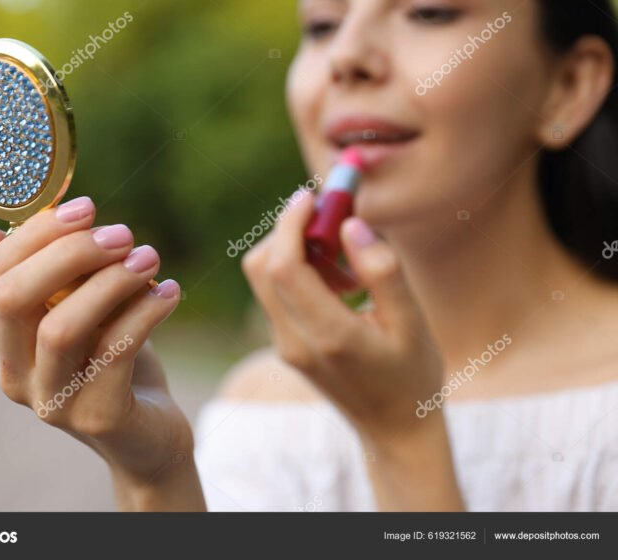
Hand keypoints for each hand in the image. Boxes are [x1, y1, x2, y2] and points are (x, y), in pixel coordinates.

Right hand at [0, 197, 202, 508]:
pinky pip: (117, 351)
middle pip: (14, 299)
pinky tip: (170, 292)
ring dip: (111, 281)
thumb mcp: (83, 316)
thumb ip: (49, 280)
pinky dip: (146, 311)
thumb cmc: (115, 363)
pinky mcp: (97, 417)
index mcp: (8, 342)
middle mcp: (18, 375)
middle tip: (121, 232)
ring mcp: (54, 401)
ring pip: (63, 328)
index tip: (87, 207)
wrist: (149, 436)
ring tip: (150, 258)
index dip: (37, 234)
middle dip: (69, 254)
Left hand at [242, 191, 443, 439]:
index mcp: (328, 336)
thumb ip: (382, 271)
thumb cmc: (412, 376)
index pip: (283, 266)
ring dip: (296, 252)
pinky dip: (299, 273)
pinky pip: (277, 294)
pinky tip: (342, 285)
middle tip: (332, 220)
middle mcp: (294, 341)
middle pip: (261, 266)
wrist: (393, 430)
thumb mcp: (412, 323)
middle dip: (289, 230)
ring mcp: (284, 345)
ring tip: (348, 267)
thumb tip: (351, 224)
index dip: (291, 223)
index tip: (314, 196)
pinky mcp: (285, 345)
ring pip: (264, 278)